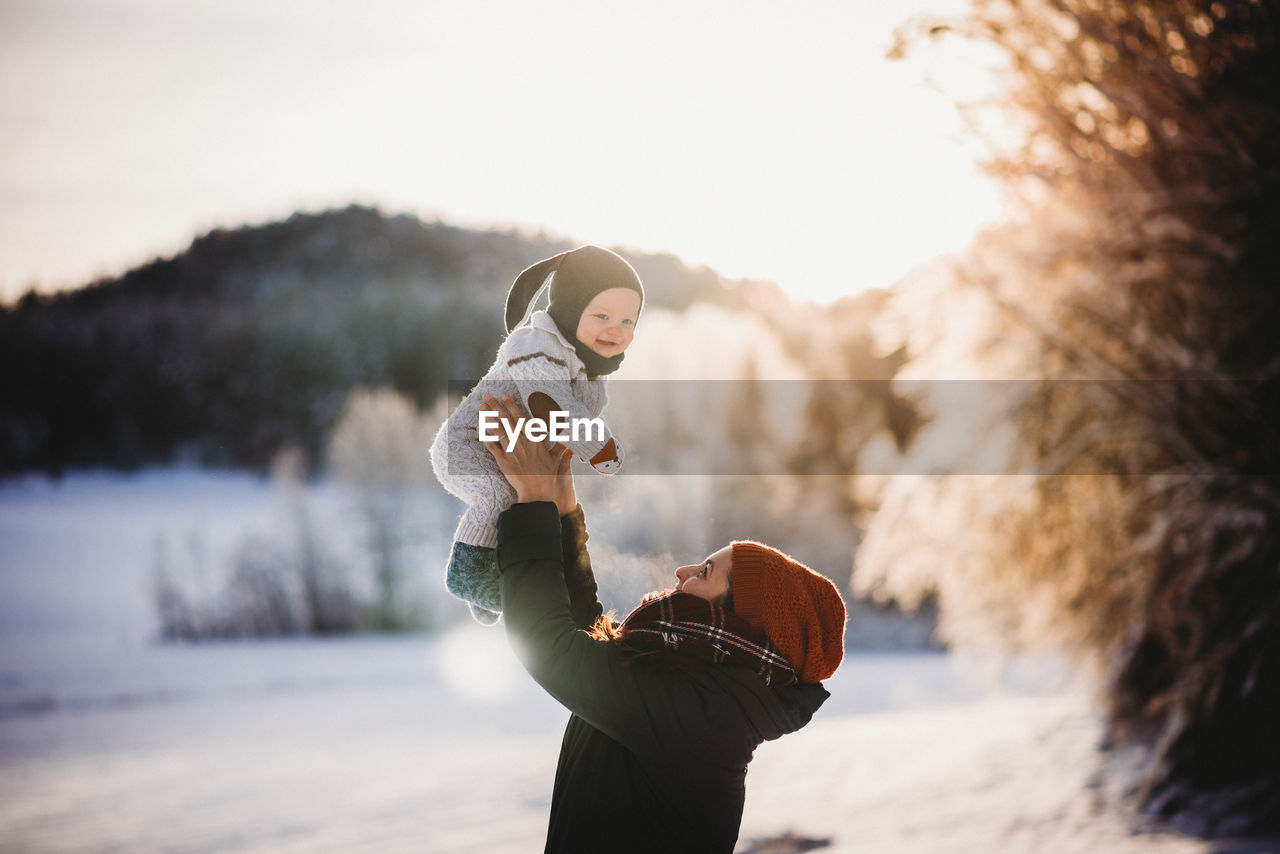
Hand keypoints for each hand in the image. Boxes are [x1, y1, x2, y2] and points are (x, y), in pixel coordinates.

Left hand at [481, 394, 576, 514]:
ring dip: (488, 416)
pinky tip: (479, 427)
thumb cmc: (547, 475)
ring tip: (481, 406)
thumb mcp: (556, 458)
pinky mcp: (503, 460)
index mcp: (534, 438)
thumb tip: (569, 437)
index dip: (511, 406)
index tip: (504, 396)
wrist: (536, 491)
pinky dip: (485, 436)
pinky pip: (491, 446)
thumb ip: (560, 446)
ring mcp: (511, 450)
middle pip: (506, 420)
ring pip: (497, 429)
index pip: (521, 418)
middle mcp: (521, 441)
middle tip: (487, 394)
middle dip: (496, 406)